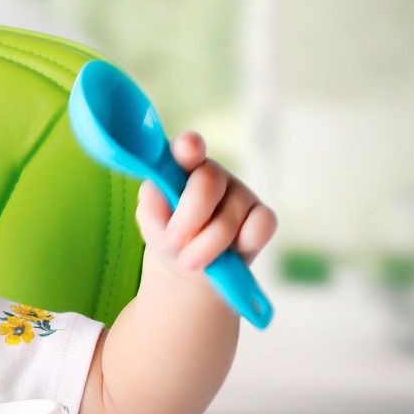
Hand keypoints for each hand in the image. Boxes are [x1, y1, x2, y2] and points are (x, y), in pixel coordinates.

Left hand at [135, 131, 276, 286]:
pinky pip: (260, 227)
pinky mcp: (263, 217)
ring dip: (206, 247)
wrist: (191, 266)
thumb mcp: (153, 225)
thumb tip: (153, 192)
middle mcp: (214, 175)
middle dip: (190, 218)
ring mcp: (241, 194)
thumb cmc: (170, 236)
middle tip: (175, 242)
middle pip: (208, 182)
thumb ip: (151, 208)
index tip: (188, 148)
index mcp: (183, 169)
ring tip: (191, 261)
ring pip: (229, 218)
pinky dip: (243, 245)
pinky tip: (229, 254)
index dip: (189, 146)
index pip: (187, 149)